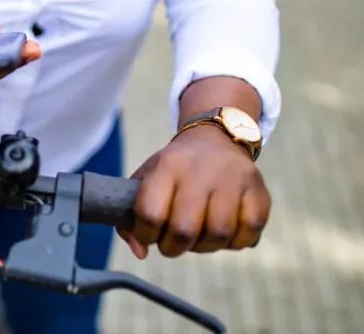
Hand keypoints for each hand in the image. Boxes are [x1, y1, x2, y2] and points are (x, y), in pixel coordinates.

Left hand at [118, 124, 270, 258]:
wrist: (216, 139)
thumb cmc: (175, 168)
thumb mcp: (146, 178)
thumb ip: (131, 216)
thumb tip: (140, 252)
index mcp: (167, 166)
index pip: (150, 213)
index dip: (145, 235)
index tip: (148, 237)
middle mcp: (201, 169)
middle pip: (185, 229)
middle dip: (173, 248)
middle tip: (172, 245)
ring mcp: (233, 179)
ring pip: (218, 234)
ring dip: (204, 248)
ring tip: (197, 239)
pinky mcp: (259, 190)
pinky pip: (249, 232)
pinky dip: (234, 242)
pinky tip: (223, 234)